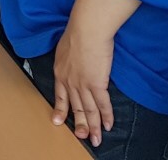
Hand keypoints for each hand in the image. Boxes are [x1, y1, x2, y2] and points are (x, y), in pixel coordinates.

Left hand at [52, 17, 115, 145]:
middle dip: (80, 124)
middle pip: (75, 107)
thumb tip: (73, 60)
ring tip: (96, 139)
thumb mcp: (65, 47)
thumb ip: (68, 59)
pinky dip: (106, 116)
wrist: (86, 28)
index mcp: (60, 72)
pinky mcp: (97, 84)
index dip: (60, 109)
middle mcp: (69, 81)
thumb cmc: (78, 31)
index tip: (58, 121)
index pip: (60, 95)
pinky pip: (102, 104)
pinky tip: (109, 125)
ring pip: (88, 110)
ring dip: (93, 126)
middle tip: (83, 137)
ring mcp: (83, 84)